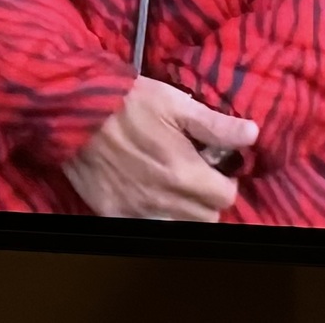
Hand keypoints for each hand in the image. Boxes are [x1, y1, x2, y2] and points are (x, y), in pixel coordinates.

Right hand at [62, 77, 259, 221]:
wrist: (71, 108)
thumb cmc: (126, 101)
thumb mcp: (174, 103)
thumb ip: (215, 125)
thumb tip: (253, 134)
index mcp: (184, 172)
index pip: (226, 196)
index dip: (223, 179)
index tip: (211, 164)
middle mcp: (164, 198)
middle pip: (206, 216)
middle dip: (205, 196)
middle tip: (191, 171)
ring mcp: (136, 208)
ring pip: (179, 225)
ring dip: (180, 208)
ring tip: (168, 181)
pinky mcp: (112, 212)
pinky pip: (145, 224)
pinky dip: (151, 213)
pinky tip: (143, 189)